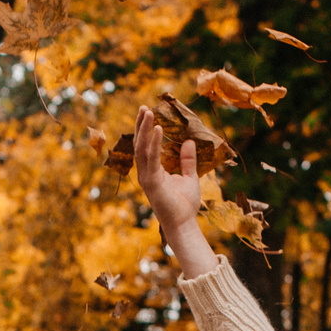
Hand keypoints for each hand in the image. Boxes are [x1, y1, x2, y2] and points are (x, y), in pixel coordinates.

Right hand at [131, 108, 219, 281]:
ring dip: (144, 129)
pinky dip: (154, 143)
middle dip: (141, 125)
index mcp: (152, 171)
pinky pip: (151, 158)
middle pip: (139, 144)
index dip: (146, 130)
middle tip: (143, 107)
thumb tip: (189, 142)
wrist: (184, 224)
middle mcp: (146, 173)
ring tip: (147, 112)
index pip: (145, 147)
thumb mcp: (190, 177)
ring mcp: (147, 178)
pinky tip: (158, 129)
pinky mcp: (152, 182)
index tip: (148, 112)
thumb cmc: (185, 205)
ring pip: (141, 148)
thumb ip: (187, 160)